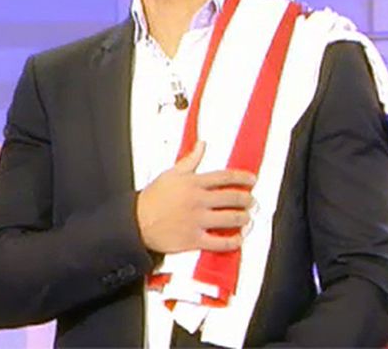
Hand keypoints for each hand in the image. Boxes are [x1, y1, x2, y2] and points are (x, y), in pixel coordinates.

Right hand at [136, 141, 255, 253]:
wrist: (136, 221)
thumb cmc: (152, 198)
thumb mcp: (171, 173)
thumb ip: (190, 160)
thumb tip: (201, 146)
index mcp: (193, 183)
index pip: (225, 177)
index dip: (242, 178)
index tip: (251, 180)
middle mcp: (198, 200)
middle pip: (232, 198)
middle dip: (246, 199)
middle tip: (251, 200)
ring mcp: (197, 220)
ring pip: (230, 219)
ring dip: (243, 218)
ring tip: (247, 218)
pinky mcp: (194, 239)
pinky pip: (219, 242)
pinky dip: (232, 241)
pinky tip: (238, 239)